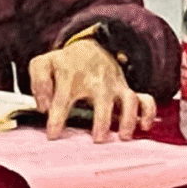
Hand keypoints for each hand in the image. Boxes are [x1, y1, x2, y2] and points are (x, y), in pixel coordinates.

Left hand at [28, 36, 155, 142]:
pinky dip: (148, 112)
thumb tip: (43, 106)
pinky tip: (144, 126)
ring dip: (128, 118)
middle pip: (103, 98)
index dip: (57, 117)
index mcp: (71, 76)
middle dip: (102, 119)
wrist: (90, 48)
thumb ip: (38, 82)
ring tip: (123, 136)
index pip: (63, 98)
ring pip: (128, 99)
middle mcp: (96, 81)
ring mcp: (115, 85)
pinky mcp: (127, 90)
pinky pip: (144, 100)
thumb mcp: (43, 64)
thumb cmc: (65, 63)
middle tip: (98, 139)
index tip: (53, 135)